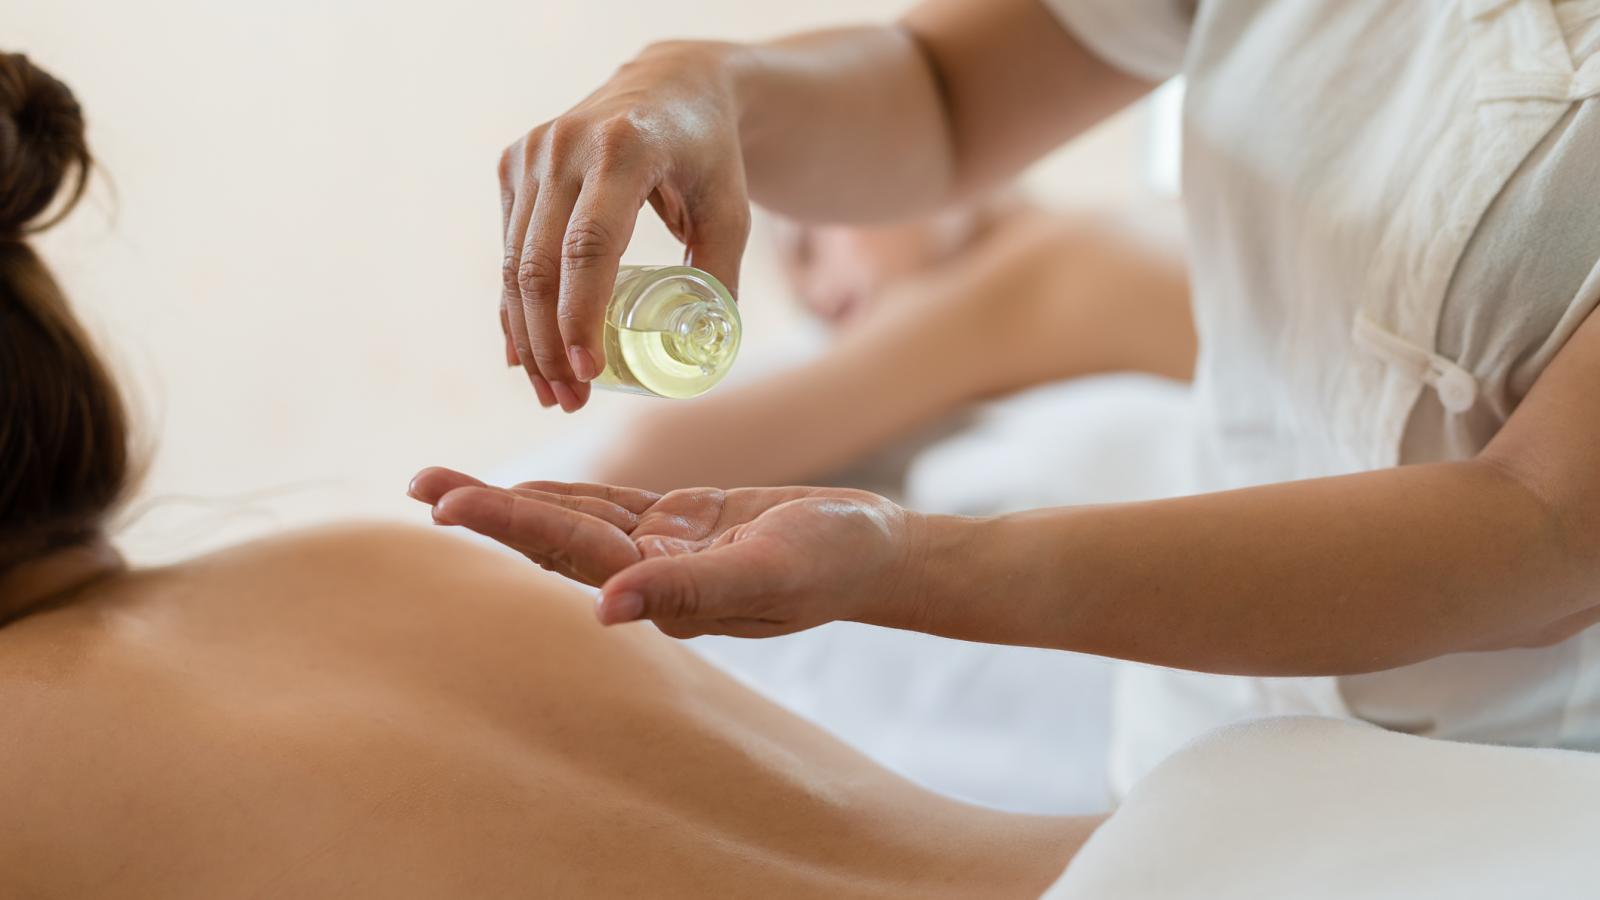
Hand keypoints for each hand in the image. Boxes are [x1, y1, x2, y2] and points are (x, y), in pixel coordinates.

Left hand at [408, 467, 923, 638]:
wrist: (878, 551)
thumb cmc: (833, 562)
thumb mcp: (768, 573)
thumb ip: (689, 590)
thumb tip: (602, 607)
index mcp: (664, 595)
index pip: (573, 553)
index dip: (511, 525)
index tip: (448, 507)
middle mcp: (651, 578)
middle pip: (554, 539)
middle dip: (487, 512)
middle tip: (420, 484)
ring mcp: (663, 551)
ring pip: (572, 521)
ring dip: (511, 502)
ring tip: (445, 485)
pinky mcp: (680, 524)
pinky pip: (609, 506)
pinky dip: (564, 494)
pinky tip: (521, 486)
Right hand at [498, 40, 752, 411]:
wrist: (672, 85)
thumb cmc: (709, 157)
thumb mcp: (731, 212)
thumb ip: (719, 275)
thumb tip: (700, 353)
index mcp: (624, 149)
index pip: (590, 245)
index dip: (581, 314)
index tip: (589, 371)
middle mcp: (566, 145)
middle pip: (541, 263)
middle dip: (548, 342)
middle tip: (571, 401)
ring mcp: (533, 152)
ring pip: (515, 263)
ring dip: (526, 336)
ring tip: (553, 392)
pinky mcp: (514, 164)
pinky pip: (508, 248)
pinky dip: (515, 306)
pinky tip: (525, 355)